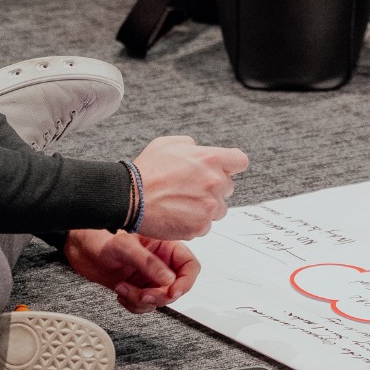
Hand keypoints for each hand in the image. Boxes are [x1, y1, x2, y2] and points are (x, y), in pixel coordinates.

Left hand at [64, 227, 199, 312]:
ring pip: (160, 300)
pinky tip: (121, 292)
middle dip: (159, 295)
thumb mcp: (125, 247)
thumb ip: (148, 263)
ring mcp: (149, 277)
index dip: (185, 282)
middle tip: (143, 294)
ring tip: (123, 288)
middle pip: (176, 287)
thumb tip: (168, 280)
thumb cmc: (100, 238)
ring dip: (141, 301)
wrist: (80, 249)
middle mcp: (160, 262)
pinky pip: (145, 305)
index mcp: (165, 246)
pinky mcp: (138, 288)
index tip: (172, 291)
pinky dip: (133, 304)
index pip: (189, 267)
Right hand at [132, 135, 248, 240]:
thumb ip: (191, 145)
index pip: (240, 161)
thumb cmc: (146, 170)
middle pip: (229, 187)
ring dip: (206, 207)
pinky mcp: (201, 226)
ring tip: (182, 204)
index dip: (232, 166)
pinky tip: (177, 215)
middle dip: (214, 188)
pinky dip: (194, 222)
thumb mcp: (168, 143)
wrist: (130, 197)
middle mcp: (215, 182)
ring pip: (219, 209)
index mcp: (210, 158)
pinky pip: (206, 225)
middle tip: (191, 189)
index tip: (225, 170)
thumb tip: (199, 149)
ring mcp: (209, 206)